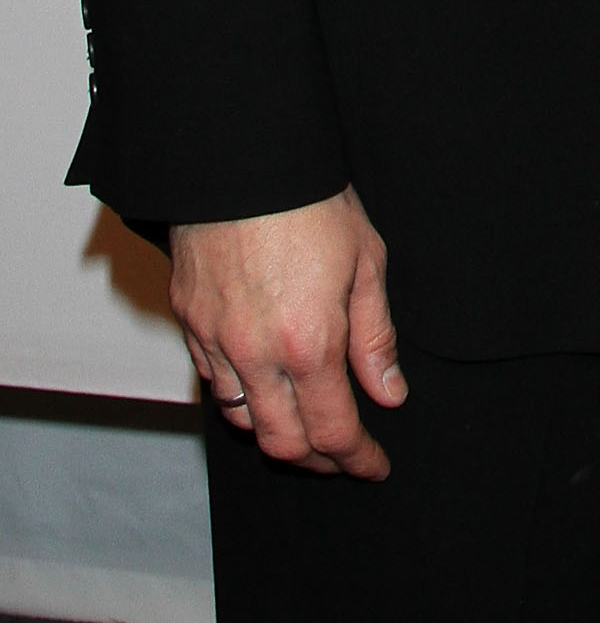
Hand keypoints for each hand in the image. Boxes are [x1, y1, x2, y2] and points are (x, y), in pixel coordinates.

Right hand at [169, 185, 403, 478]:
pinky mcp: (188, 321)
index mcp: (308, 343)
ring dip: (276, 433)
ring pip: (241, 419)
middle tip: (344, 457)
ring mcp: (215, 340)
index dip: (357, 459)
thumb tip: (388, 393)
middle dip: (318, 462)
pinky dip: (241, 396)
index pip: (333, 430)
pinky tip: (265, 385)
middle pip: (282, 443)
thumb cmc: (312, 201)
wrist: (243, 158)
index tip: (374, 465)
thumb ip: (375, 338)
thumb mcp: (366, 262)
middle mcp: (255, 354)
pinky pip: (212, 380)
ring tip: (306, 426)